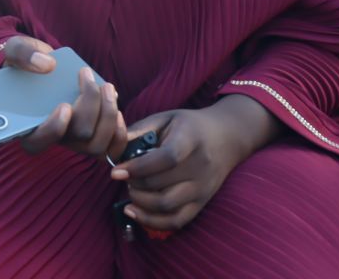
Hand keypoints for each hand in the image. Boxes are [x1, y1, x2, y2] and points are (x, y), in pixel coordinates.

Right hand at [3, 37, 127, 159]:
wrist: (43, 66)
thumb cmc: (26, 62)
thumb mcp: (15, 49)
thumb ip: (23, 53)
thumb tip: (47, 65)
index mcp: (26, 124)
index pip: (37, 142)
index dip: (53, 129)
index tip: (64, 106)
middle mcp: (51, 138)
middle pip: (77, 137)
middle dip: (90, 108)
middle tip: (88, 78)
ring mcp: (72, 141)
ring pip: (96, 145)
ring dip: (107, 115)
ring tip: (107, 87)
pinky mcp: (92, 139)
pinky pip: (110, 150)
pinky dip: (118, 133)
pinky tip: (116, 109)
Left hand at [112, 97, 276, 230]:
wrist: (226, 138)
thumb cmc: (189, 126)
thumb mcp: (165, 118)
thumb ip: (139, 130)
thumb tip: (113, 147)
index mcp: (190, 139)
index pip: (166, 158)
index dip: (138, 167)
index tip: (116, 171)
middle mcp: (200, 167)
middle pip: (161, 184)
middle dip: (133, 184)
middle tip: (122, 177)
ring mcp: (203, 188)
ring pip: (166, 206)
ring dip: (139, 202)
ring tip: (130, 190)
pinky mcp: (202, 203)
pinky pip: (176, 221)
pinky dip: (152, 221)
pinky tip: (133, 212)